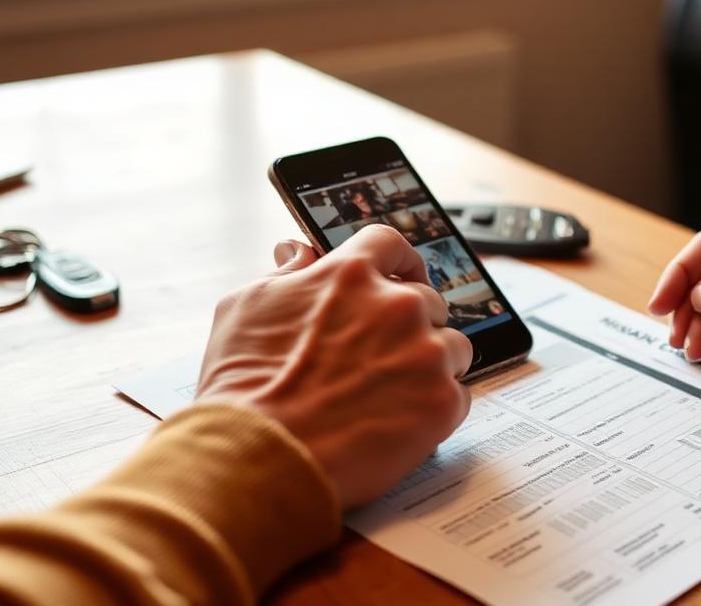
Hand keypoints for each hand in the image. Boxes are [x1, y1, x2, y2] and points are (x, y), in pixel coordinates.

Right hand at [196, 225, 472, 510]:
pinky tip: (399, 424)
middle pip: (429, 301)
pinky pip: (458, 396)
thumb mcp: (245, 307)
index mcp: (351, 274)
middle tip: (384, 358)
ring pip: (453, 347)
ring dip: (430, 365)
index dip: (397, 261)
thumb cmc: (242, 386)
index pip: (390, 244)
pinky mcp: (442, 402)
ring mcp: (426, 354)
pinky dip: (435, 408)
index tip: (401, 275)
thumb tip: (298, 252)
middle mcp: (397, 305)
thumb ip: (285, 274)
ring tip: (392, 396)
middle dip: (412, 325)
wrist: (259, 457)